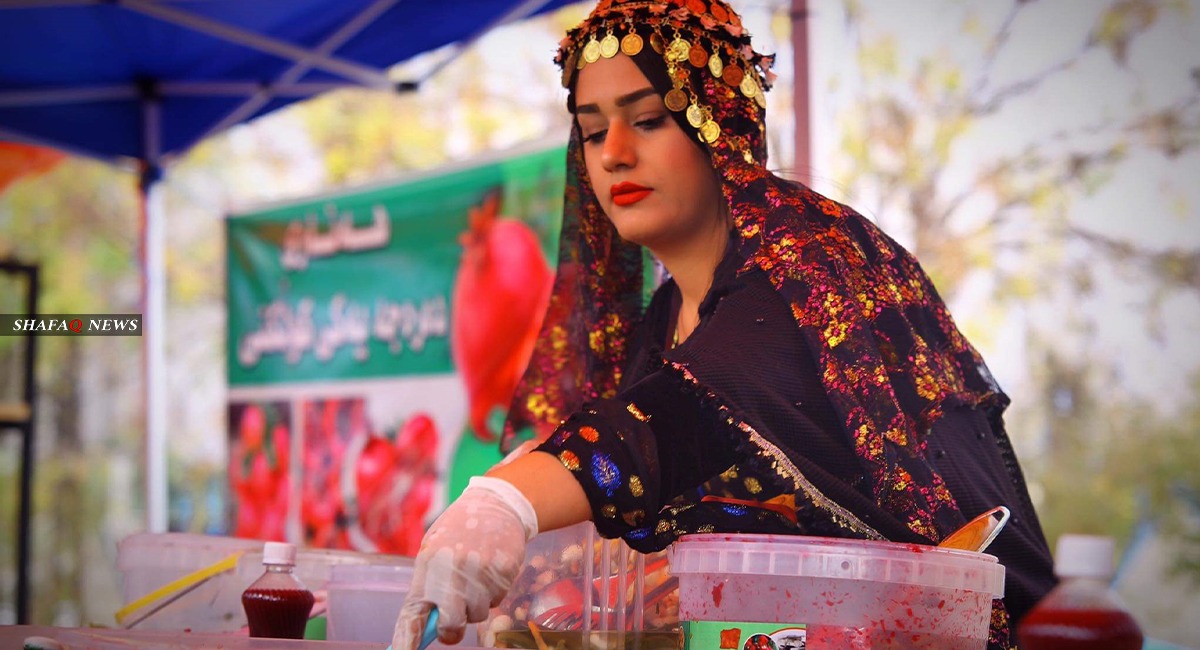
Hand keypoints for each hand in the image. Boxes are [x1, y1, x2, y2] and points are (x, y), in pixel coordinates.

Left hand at [391, 477, 535, 649]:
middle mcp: (452, 571)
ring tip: (476, 577)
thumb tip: (427, 622)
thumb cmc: (459, 530)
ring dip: (476, 605)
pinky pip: (496, 601)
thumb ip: (429, 584)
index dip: (408, 639)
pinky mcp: (503, 574)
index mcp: (428, 565)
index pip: (414, 612)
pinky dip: (493, 591)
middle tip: (454, 621)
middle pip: (450, 625)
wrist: (497, 505)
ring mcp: (479, 574)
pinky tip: (490, 569)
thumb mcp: (435, 550)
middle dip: (451, 630)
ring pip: (477, 615)